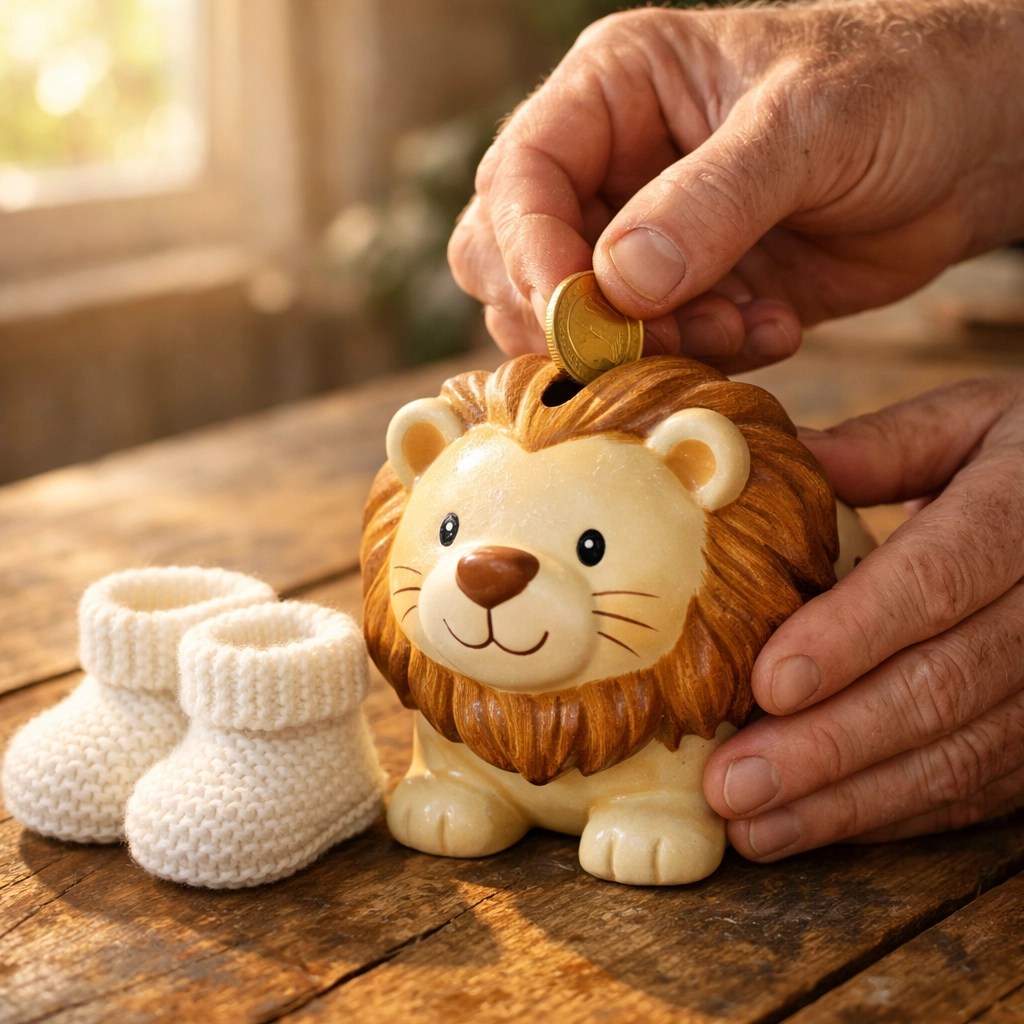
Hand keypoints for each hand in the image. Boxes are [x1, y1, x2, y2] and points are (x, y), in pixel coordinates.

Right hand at [448, 1, 1023, 370]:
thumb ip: (712, 201)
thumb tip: (619, 284)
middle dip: (571, 316)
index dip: (531, 253)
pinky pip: (646, 355)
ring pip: (572, 323)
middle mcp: (608, 166)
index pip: (520, 177)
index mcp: (614, 91)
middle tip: (650, 337)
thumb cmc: (898, 90)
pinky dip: (698, 362)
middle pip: (509, 259)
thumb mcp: (810, 124)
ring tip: (736, 327)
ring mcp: (639, 239)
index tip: (579, 317)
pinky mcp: (681, 298)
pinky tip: (770, 328)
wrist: (968, 149)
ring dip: (642, 350)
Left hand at [703, 376, 1023, 859]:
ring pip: (961, 753)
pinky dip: (895, 811)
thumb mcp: (968, 423)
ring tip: (754, 824)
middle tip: (732, 783)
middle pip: (942, 686)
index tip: (770, 681)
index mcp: (1021, 508)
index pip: (937, 578)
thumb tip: (761, 468)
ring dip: (850, 799)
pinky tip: (819, 823)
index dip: (854, 634)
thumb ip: (877, 446)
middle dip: (829, 744)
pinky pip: (981, 784)